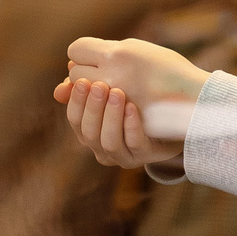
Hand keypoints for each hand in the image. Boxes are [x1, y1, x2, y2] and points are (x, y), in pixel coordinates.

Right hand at [54, 76, 182, 169]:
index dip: (76, 101)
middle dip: (93, 107)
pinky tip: (133, 107)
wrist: (176, 112)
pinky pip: (134, 144)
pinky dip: (131, 126)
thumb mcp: (111, 87)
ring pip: (108, 142)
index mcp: (90, 131)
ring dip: (110, 117)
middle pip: (88, 132)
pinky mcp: (146, 155)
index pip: (74, 119)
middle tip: (100, 84)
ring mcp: (124, 155)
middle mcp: (102, 147)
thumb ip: (87, 86)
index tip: (82, 80)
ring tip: (118, 93)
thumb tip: (60, 88)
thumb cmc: (138, 96)